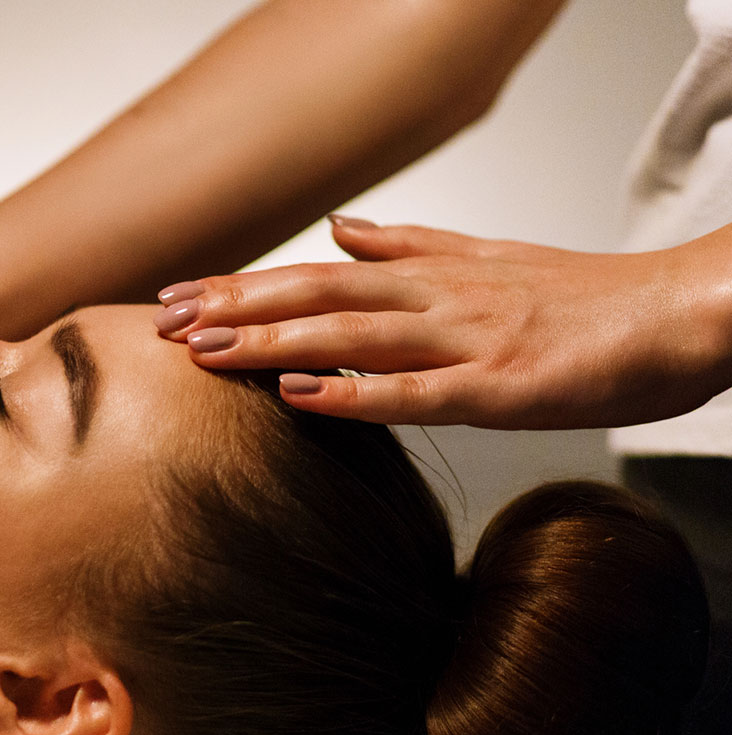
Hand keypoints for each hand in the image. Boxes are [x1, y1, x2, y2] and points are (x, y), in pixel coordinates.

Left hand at [158, 219, 731, 428]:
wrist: (684, 314)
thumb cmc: (592, 300)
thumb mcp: (491, 261)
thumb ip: (413, 248)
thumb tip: (344, 229)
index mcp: (434, 276)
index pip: (319, 277)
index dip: (246, 287)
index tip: (181, 297)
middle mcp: (439, 299)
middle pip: (318, 297)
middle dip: (235, 309)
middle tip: (162, 323)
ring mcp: (468, 341)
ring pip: (352, 338)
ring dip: (271, 345)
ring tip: (204, 351)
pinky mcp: (502, 389)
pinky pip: (415, 393)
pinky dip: (353, 394)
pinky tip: (298, 397)